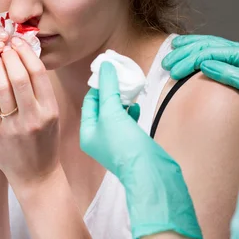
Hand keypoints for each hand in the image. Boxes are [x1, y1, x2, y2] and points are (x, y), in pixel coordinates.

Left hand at [0, 37, 59, 190]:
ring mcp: (15, 125)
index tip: (19, 42)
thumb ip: (42, 92)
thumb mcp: (51, 116)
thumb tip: (29, 60)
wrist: (37, 175)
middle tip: (4, 46)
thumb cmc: (44, 143)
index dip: (27, 53)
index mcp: (50, 110)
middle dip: (10, 56)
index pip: (39, 73)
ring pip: (2, 86)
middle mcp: (35, 116)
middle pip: (20, 75)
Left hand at [80, 61, 202, 238]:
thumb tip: (105, 66)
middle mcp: (99, 138)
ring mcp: (116, 142)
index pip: (89, 102)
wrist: (150, 172)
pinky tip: (137, 104)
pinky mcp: (131, 144)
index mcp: (88, 132)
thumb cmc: (126, 146)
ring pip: (117, 114)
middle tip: (121, 75)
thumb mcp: (113, 113)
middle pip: (103, 107)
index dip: (99, 85)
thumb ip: (108, 88)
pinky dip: (132, 111)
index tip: (109, 70)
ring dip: (123, 100)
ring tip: (131, 88)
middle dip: (112, 91)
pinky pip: (129, 122)